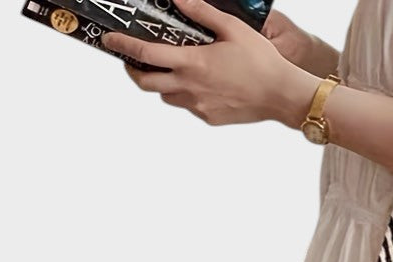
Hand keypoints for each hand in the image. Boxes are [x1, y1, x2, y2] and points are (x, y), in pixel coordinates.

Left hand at [101, 0, 313, 126]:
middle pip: (146, 83)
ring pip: (166, 97)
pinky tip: (200, 86)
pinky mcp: (210, 118)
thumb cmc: (261, 62)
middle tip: (133, 61)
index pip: (145, 53)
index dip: (122, 45)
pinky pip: (189, 107)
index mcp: (192, 62)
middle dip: (133, 70)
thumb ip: (201, 13)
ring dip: (162, 84)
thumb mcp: (231, 28)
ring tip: (170, 72)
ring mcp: (199, 106)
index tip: (110, 40)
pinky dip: (186, 96)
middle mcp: (190, 87)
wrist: (282, 95)